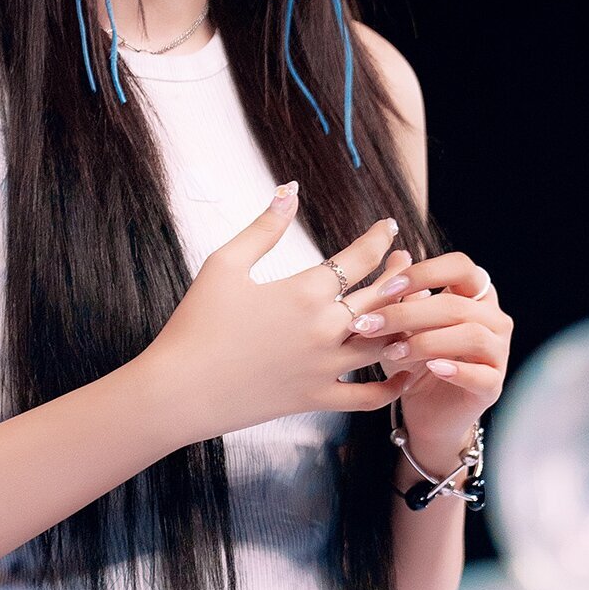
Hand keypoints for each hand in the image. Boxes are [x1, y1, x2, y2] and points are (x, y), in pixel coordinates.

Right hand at [147, 188, 421, 442]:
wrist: (177, 391)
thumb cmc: (194, 324)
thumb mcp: (224, 264)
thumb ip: (264, 227)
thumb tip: (289, 190)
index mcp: (305, 291)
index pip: (359, 258)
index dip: (378, 239)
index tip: (387, 227)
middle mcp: (324, 329)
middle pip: (381, 296)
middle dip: (398, 275)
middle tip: (406, 262)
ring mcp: (325, 368)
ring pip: (385, 343)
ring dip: (405, 322)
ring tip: (412, 307)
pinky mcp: (317, 400)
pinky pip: (370, 397)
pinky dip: (394, 386)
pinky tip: (405, 370)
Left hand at [351, 248, 513, 469]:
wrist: (425, 412)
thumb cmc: (414, 362)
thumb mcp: (401, 326)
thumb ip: (402, 294)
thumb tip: (397, 255)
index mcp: (474, 295)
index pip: (460, 267)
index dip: (424, 272)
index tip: (384, 289)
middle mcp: (493, 319)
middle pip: (456, 304)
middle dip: (408, 313)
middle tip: (369, 324)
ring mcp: (498, 352)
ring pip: (470, 335)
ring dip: (425, 341)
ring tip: (390, 352)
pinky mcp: (494, 385)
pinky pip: (480, 373)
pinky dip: (454, 369)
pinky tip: (430, 369)